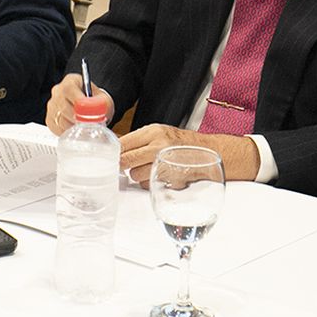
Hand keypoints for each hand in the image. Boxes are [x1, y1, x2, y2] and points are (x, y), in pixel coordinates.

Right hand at [45, 72, 113, 134]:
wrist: (90, 110)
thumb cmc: (96, 103)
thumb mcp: (104, 100)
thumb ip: (102, 103)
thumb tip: (96, 109)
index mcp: (71, 81)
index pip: (69, 89)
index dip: (77, 100)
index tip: (87, 111)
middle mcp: (58, 91)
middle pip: (63, 105)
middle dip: (78, 117)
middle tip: (89, 123)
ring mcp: (52, 106)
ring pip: (60, 120)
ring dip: (74, 126)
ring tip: (85, 126)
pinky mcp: (50, 119)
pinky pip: (58, 129)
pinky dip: (68, 132)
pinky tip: (76, 129)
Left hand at [117, 126, 257, 185]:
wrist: (209, 151)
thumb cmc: (181, 143)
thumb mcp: (159, 133)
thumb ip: (139, 140)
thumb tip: (115, 149)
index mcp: (153, 132)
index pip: (123, 143)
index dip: (113, 153)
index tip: (108, 157)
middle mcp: (158, 145)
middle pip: (125, 161)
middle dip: (121, 166)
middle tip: (121, 167)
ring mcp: (165, 162)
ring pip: (134, 175)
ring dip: (137, 176)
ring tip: (147, 170)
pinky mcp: (171, 178)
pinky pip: (148, 184)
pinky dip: (149, 183)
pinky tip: (158, 176)